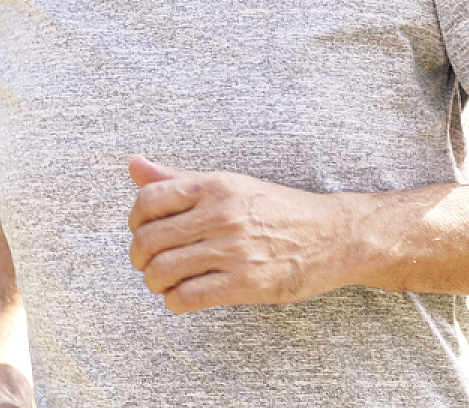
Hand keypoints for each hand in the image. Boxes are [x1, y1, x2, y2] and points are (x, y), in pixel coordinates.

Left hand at [126, 156, 356, 314]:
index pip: (149, 200)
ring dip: (155, 283)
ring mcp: (233, 250)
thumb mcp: (231, 184)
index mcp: (215, 186)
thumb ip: (180, 179)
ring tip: (166, 283)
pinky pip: (188, 297)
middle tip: (150, 265)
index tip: (143, 233)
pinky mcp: (246, 283)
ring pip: (163, 271)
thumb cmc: (278, 209)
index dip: (135, 222)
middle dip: (140, 259)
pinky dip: (175, 303)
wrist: (334, 235)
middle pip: (149, 240)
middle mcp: (221, 215)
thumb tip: (134, 165)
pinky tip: (185, 298)